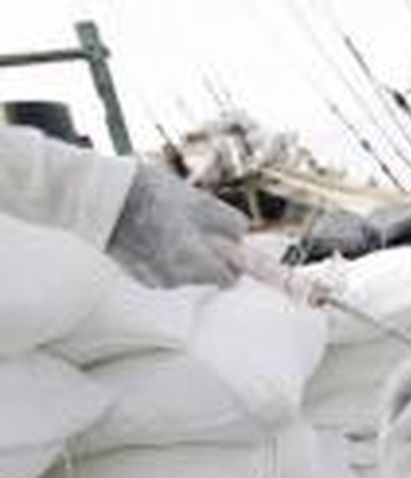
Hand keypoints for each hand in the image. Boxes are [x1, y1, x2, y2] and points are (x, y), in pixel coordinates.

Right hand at [106, 164, 248, 287]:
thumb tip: (242, 238)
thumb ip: (230, 225)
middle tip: (196, 225)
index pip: (229, 278)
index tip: (231, 246)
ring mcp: (154, 279)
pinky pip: (164, 269)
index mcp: (194, 263)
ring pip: (186, 271)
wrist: (98, 196)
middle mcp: (175, 278)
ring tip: (170, 224)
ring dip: (187, 253)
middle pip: (208, 274)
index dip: (235, 260)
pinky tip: (153, 231)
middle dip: (210, 254)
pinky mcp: (137, 274)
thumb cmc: (152, 195)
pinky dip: (166, 255)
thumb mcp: (201, 202)